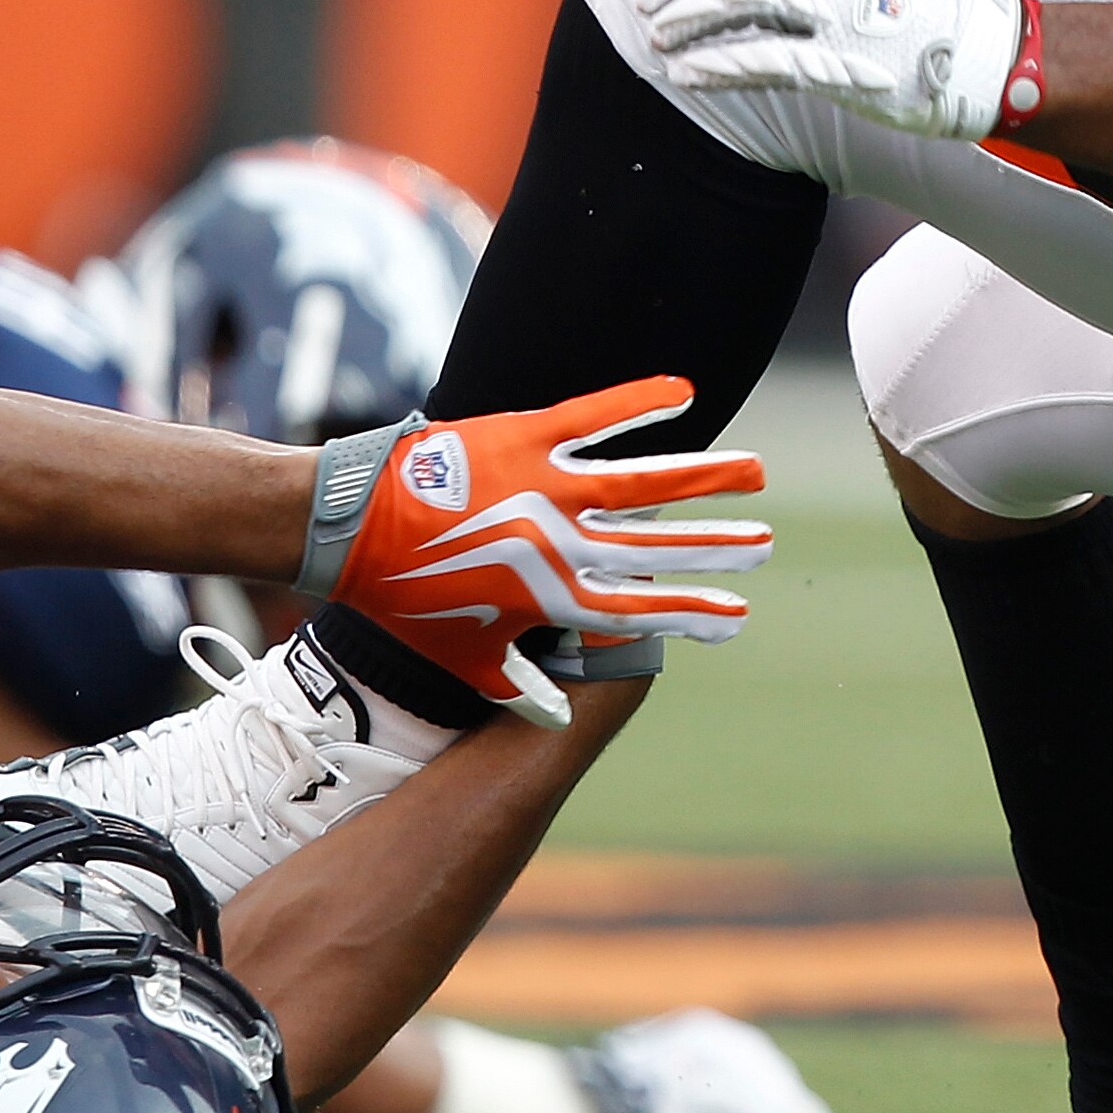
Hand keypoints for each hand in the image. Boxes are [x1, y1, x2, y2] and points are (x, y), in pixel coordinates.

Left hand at [328, 381, 770, 721]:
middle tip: (764, 543)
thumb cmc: (404, 597)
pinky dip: (640, 402)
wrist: (348, 525)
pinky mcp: (523, 436)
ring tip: (754, 470)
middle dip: (718, 546)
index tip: (738, 611)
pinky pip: (595, 417)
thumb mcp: (462, 657)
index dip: (693, 609)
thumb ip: (514, 687)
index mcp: (549, 598)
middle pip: (658, 545)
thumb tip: (548, 719)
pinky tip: (684, 393)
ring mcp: (544, 486)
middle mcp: (557, 544)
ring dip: (705, 477)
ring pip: (645, 480)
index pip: (639, 608)